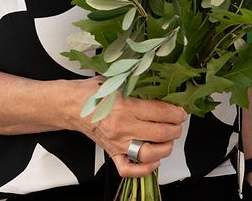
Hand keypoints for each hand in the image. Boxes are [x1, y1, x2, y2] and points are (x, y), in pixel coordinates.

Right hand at [67, 80, 186, 176]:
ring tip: (168, 140)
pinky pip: (128, 170)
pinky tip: (154, 161)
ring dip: (165, 148)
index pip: (160, 113)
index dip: (176, 113)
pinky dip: (144, 169)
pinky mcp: (112, 154)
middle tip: (177, 124)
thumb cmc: (93, 92)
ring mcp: (117, 143)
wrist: (70, 106)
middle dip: (175, 129)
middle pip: (160, 134)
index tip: (181, 112)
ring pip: (149, 154)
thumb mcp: (118, 80)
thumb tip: (165, 86)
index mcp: (124, 107)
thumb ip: (140, 84)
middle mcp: (121, 128)